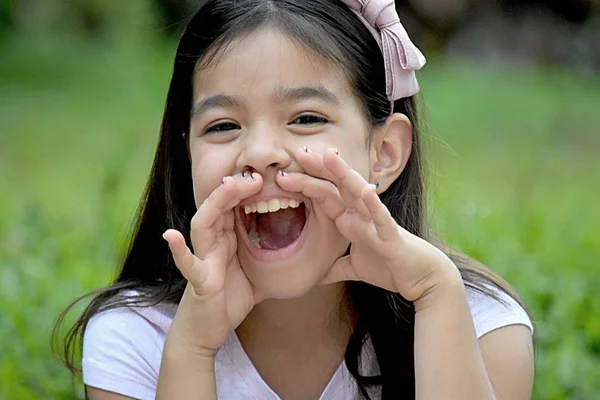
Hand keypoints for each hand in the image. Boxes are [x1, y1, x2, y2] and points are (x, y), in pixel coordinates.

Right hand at [163, 172, 264, 354]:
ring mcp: (203, 259)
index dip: (249, 190)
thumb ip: (274, 258)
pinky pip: (186, 263)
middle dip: (235, 188)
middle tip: (256, 176)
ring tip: (227, 187)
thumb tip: (307, 250)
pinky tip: (170, 236)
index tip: (271, 178)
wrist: (207, 330)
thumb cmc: (231, 298)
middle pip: (220, 207)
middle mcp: (212, 243)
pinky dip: (178, 250)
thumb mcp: (258, 272)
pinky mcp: (199, 280)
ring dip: (215, 204)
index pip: (235, 206)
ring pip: (203, 224)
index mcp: (227, 239)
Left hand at [277, 147, 460, 303]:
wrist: (421, 279)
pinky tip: (367, 192)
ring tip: (329, 156)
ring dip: (344, 175)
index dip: (305, 183)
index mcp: (351, 219)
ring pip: (358, 193)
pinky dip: (375, 206)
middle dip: (318, 170)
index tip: (282, 174)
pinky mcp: (391, 237)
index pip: (325, 196)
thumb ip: (334, 268)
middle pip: (337, 187)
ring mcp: (376, 223)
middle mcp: (362, 215)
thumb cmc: (390, 268)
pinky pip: (382, 219)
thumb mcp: (354, 268)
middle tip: (296, 154)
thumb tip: (315, 276)